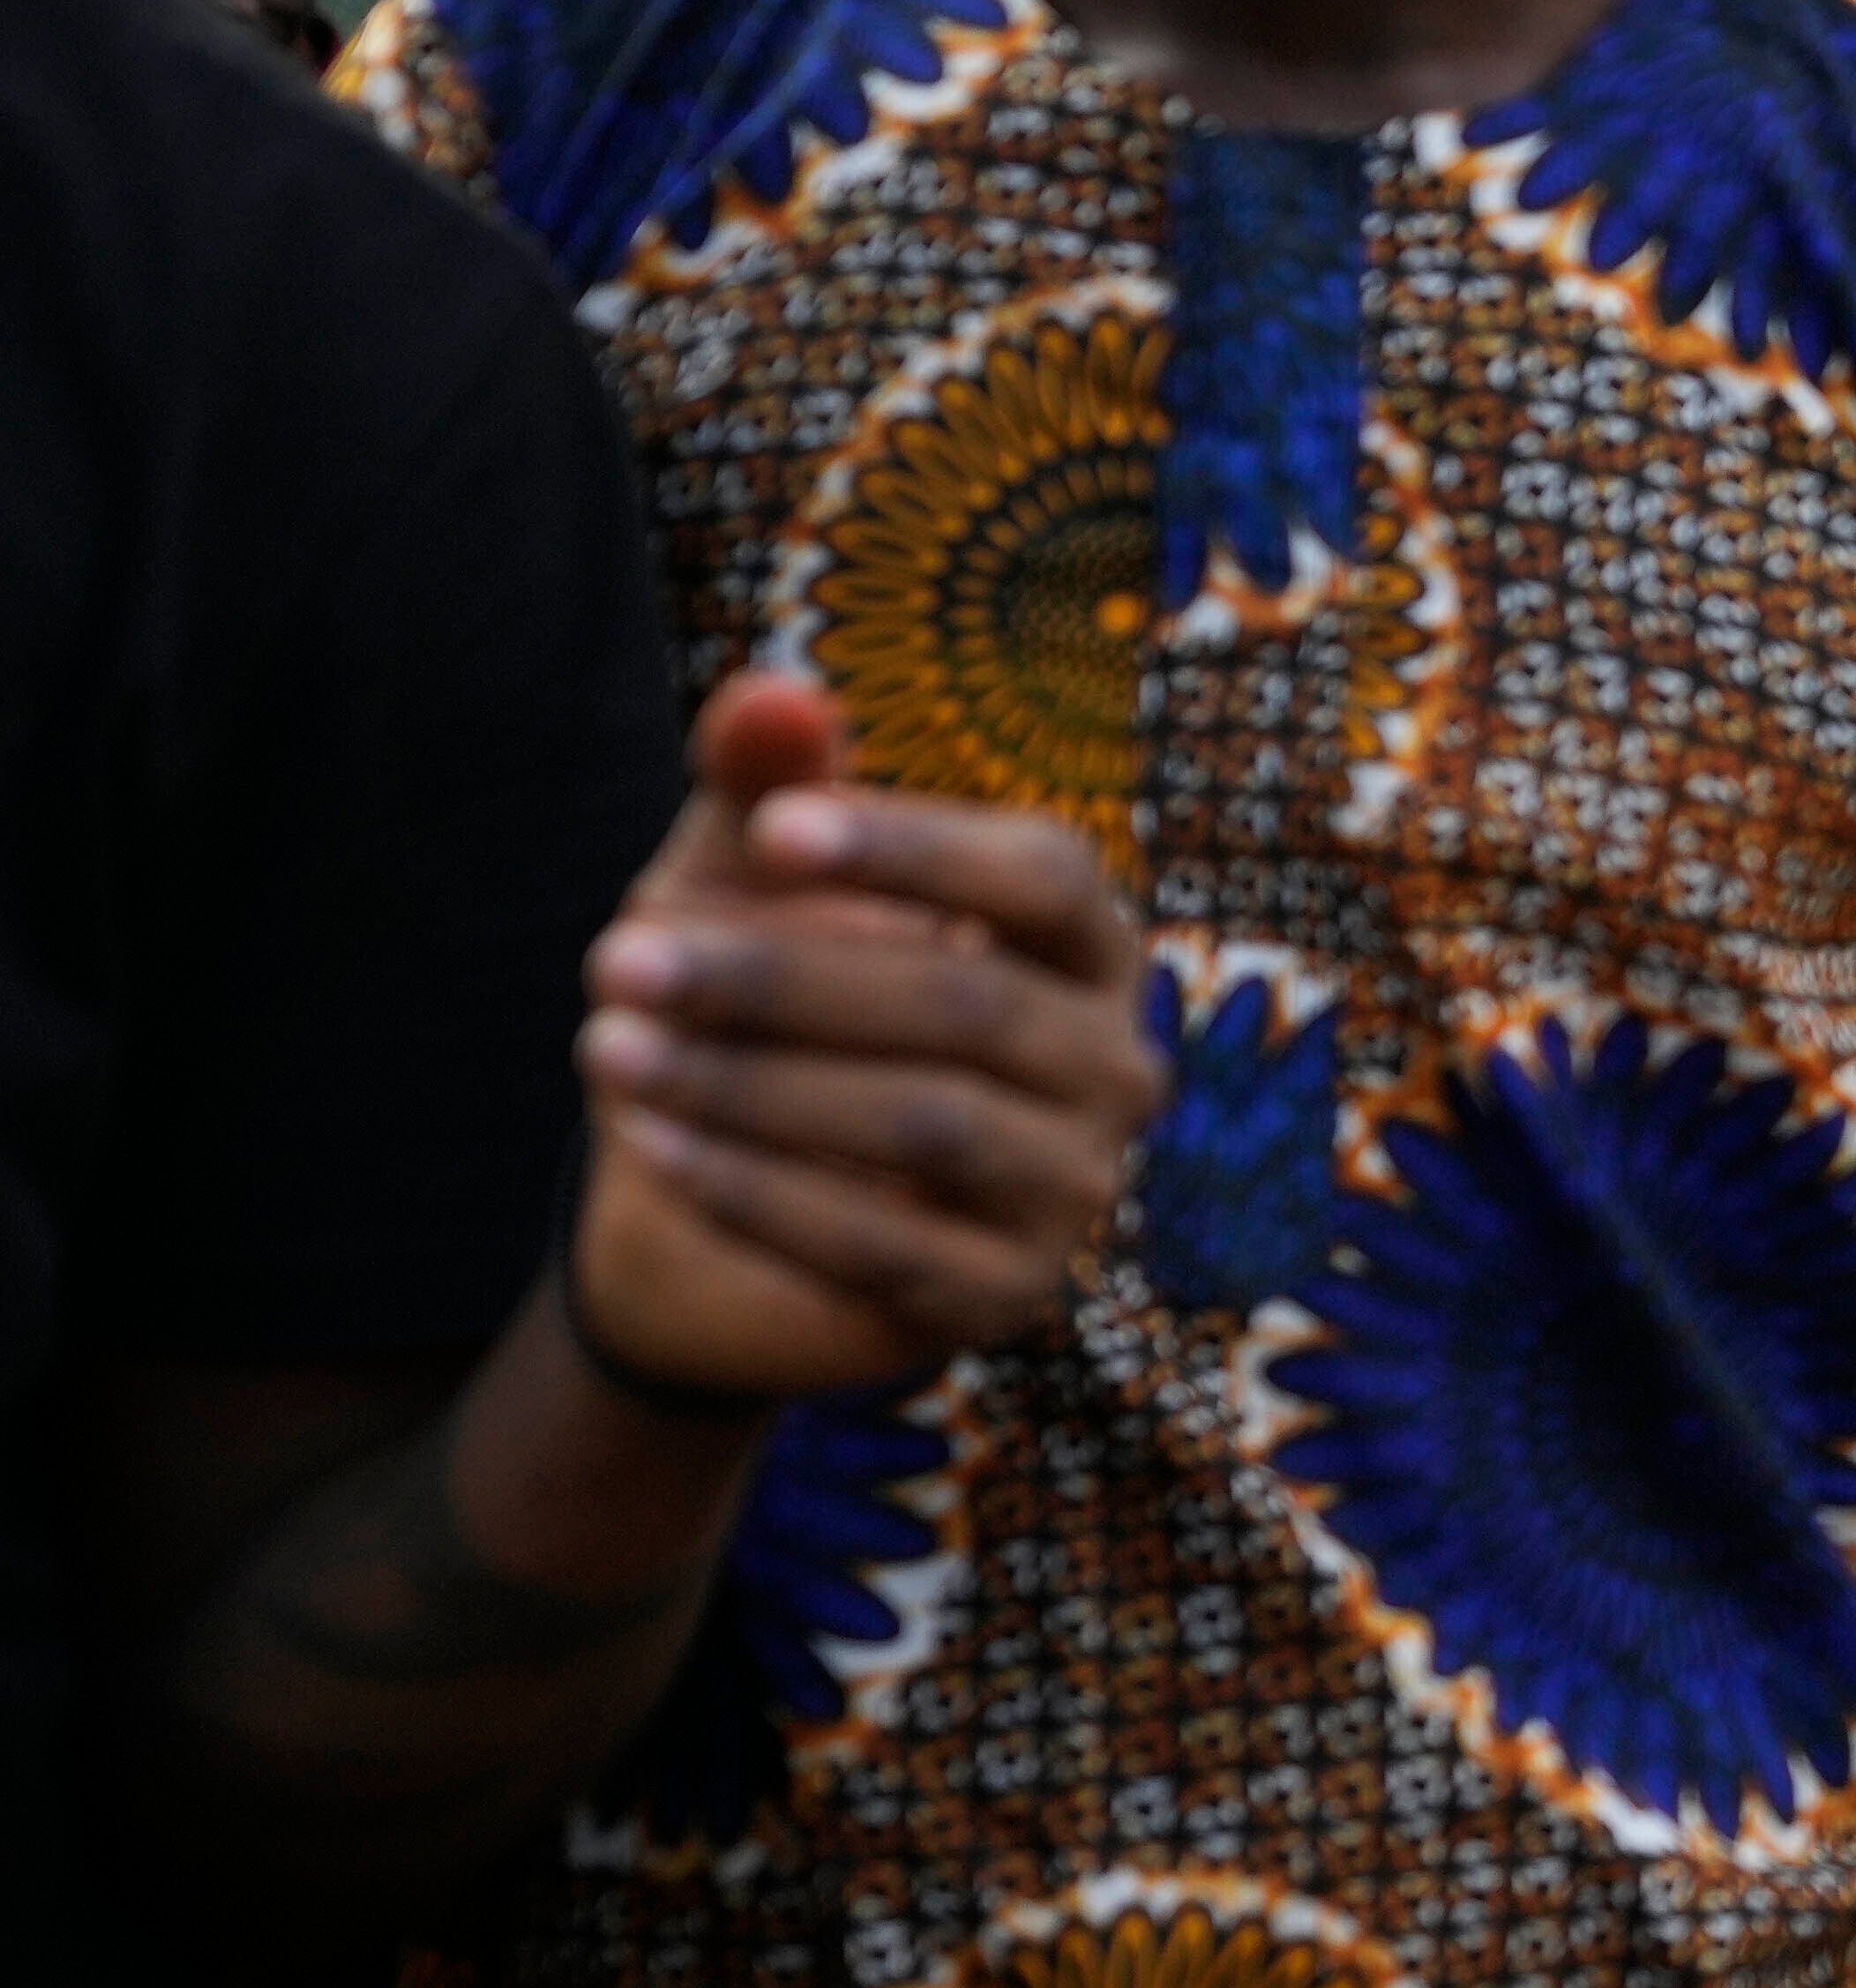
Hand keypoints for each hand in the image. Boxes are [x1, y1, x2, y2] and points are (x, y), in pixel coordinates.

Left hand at [564, 671, 1155, 1410]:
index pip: (1047, 879)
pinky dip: (756, 1192)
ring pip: (927, 1127)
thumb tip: (774, 689)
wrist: (716, 1222)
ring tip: (609, 1048)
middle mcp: (1114, 1066)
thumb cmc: (760, 1015)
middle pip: (968, 1008)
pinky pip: (885, 1244)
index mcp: (1085, 947)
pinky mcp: (1008, 1297)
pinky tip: (652, 1146)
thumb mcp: (742, 890)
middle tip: (614, 958)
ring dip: (751, 1087)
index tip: (768, 834)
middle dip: (779, 981)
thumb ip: (765, 786)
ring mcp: (1076, 1190)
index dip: (918, 851)